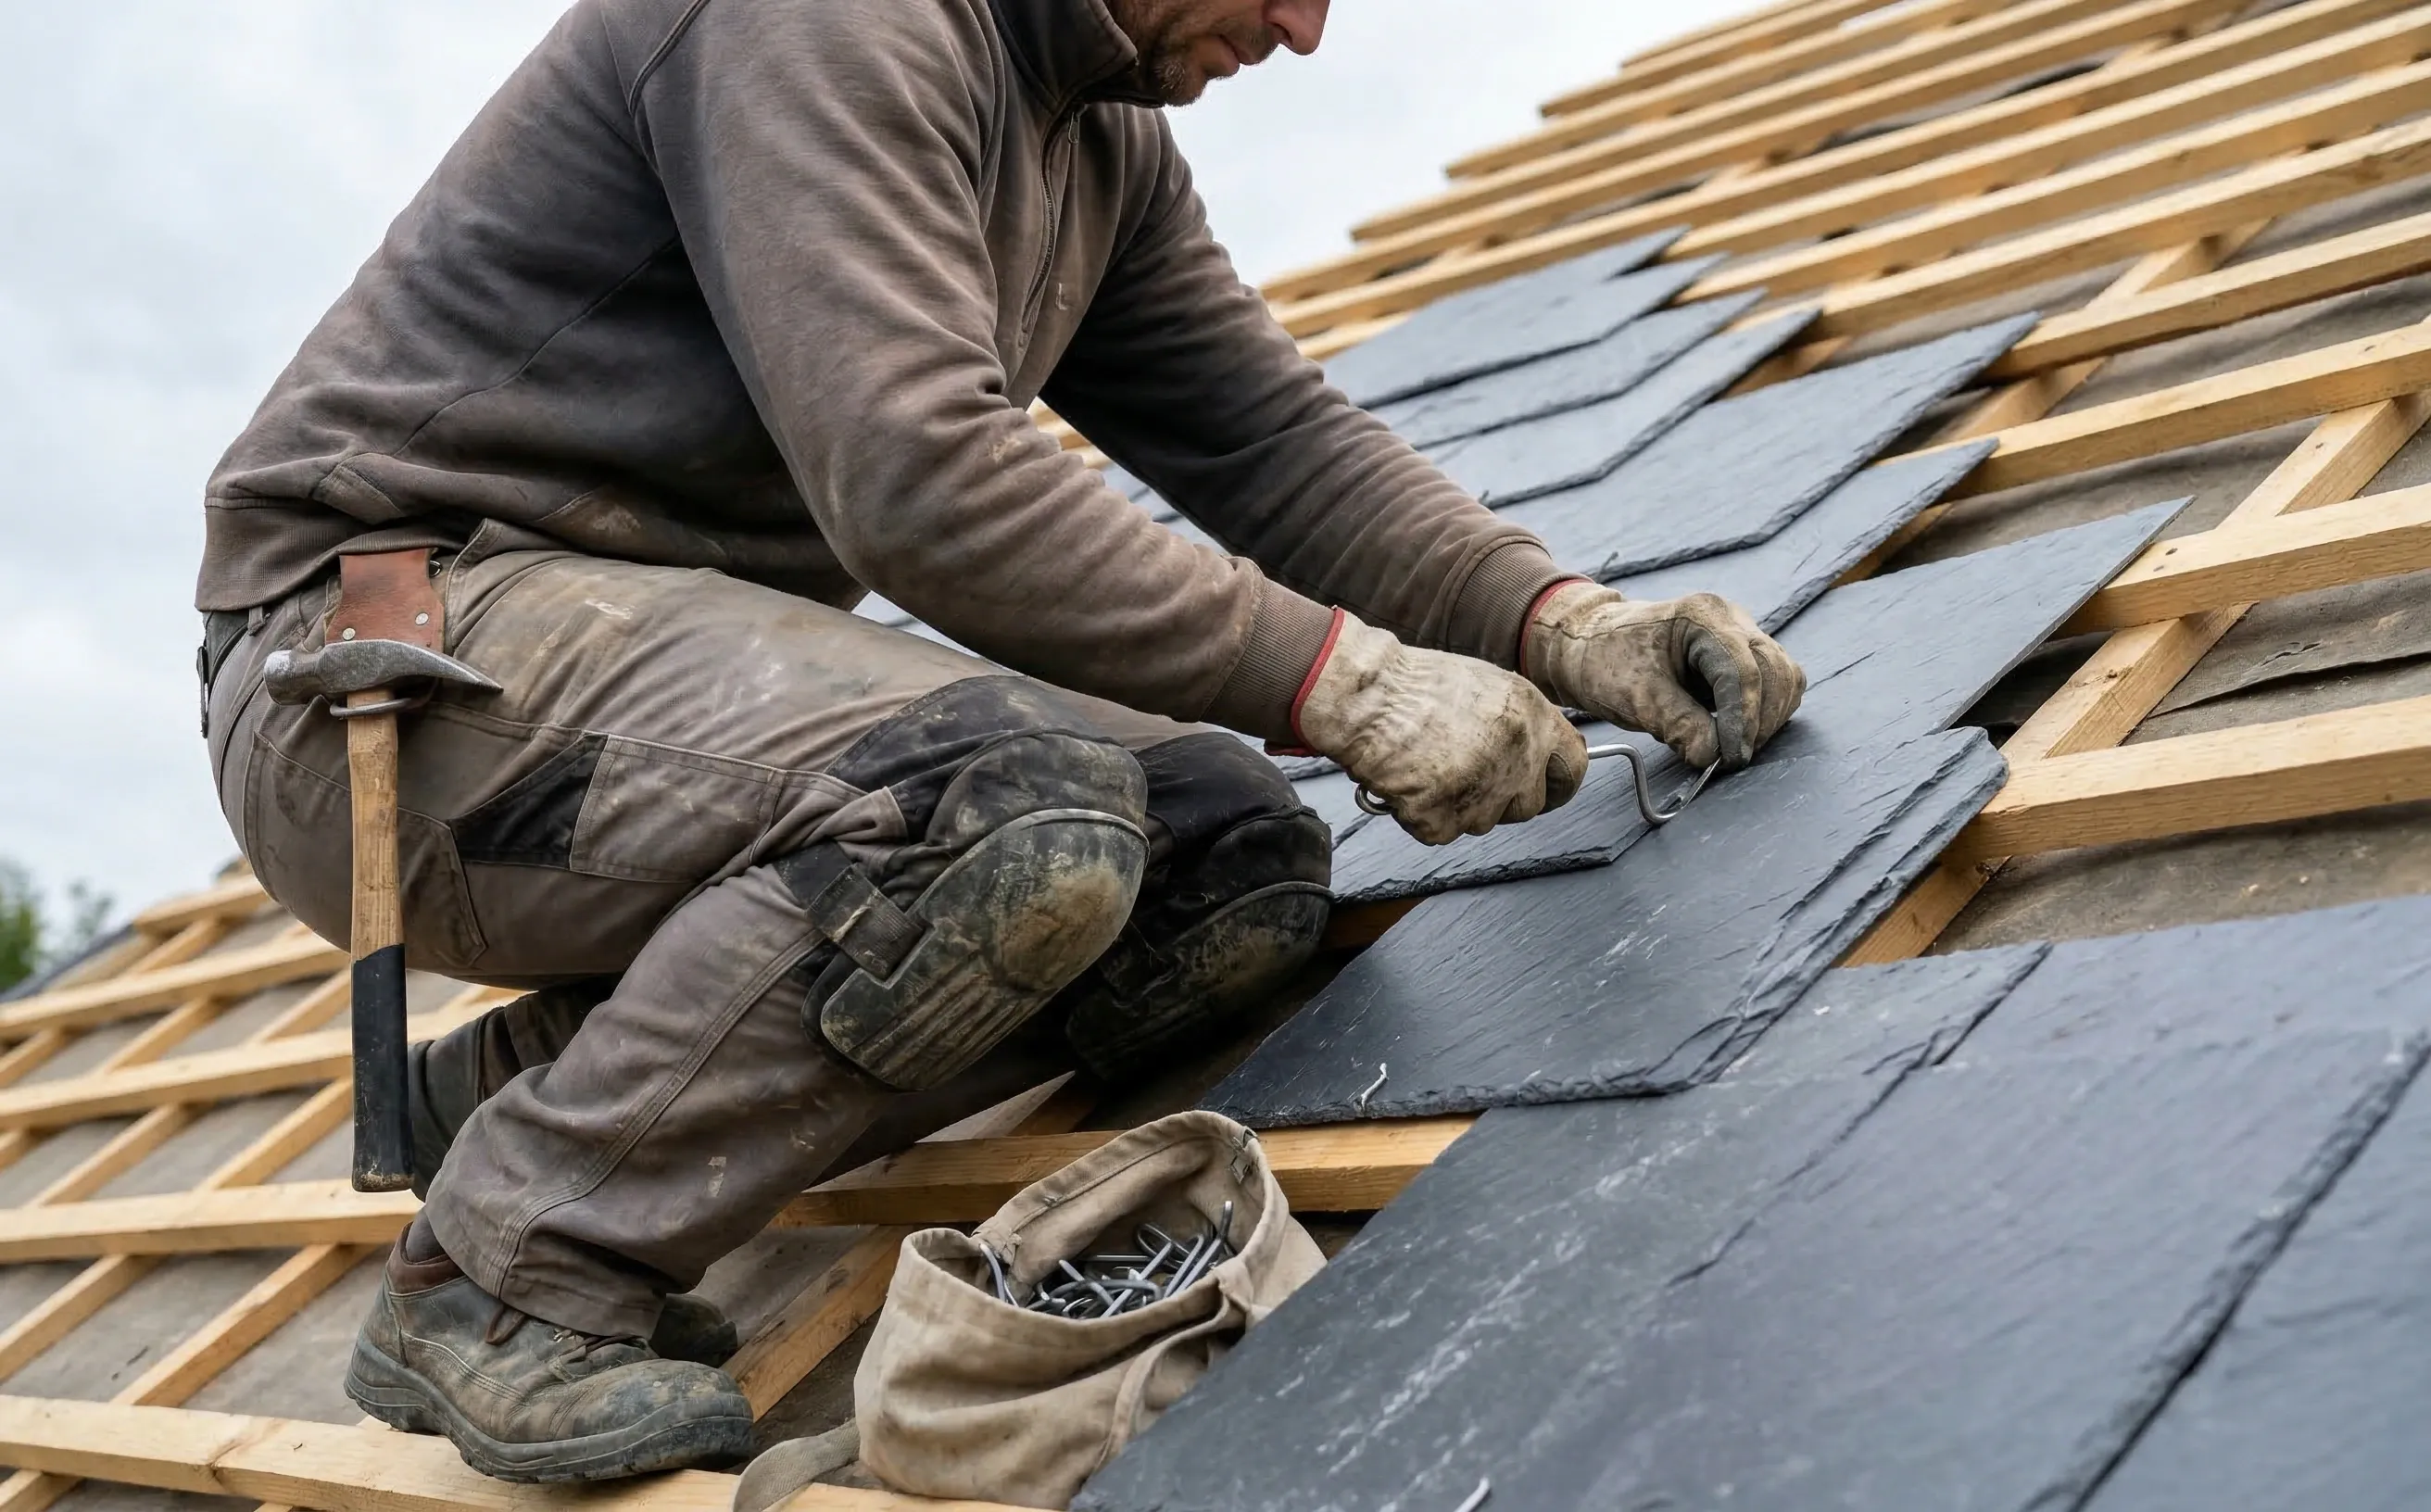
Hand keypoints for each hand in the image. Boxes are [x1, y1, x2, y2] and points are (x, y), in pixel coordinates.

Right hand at [1296, 612, 1587, 844]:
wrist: (1364, 697)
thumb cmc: (1413, 685)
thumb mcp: (1487, 688)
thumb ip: (1520, 723)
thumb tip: (1536, 752)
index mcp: (1532, 718)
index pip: (1573, 769)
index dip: (1557, 783)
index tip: (1546, 789)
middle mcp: (1517, 758)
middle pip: (1527, 806)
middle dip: (1500, 799)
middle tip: (1465, 775)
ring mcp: (1482, 793)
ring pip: (1482, 821)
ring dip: (1458, 804)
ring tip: (1427, 764)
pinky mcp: (1443, 818)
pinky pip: (1440, 831)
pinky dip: (1421, 815)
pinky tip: (1408, 780)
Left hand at [1524, 582, 1803, 769]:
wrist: (1591, 644)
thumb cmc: (1607, 660)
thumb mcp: (1634, 695)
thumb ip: (1676, 723)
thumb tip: (1713, 755)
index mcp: (1702, 616)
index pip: (1741, 671)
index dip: (1741, 719)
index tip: (1731, 757)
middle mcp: (1731, 620)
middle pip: (1774, 672)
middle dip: (1758, 721)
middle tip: (1731, 759)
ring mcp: (1741, 635)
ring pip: (1783, 678)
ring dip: (1767, 719)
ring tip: (1732, 748)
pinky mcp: (1743, 657)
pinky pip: (1774, 684)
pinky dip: (1763, 713)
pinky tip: (1736, 733)